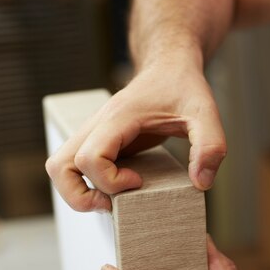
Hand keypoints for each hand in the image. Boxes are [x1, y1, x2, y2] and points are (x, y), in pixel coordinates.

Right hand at [45, 63, 226, 211]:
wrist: (169, 67)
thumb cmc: (184, 87)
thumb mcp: (206, 113)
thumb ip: (210, 146)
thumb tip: (201, 183)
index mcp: (117, 118)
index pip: (90, 157)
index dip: (111, 180)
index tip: (139, 181)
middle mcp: (96, 125)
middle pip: (58, 166)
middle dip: (81, 196)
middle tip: (114, 202)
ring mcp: (92, 134)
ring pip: (59, 168)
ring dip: (77, 192)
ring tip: (111, 199)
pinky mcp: (97, 142)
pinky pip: (73, 167)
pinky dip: (86, 184)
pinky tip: (118, 186)